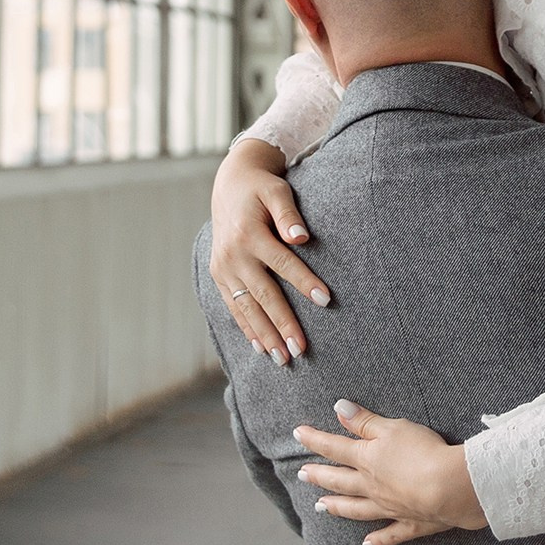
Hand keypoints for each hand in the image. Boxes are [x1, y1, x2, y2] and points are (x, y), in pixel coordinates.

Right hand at [210, 137, 329, 363]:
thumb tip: (301, 238)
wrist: (229, 185)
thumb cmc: (261, 188)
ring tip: (284, 359)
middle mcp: (232, 255)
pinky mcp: (218, 276)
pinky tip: (261, 347)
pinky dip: (247, 328)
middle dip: (283, 324)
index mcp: (248, 234)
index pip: (282, 263)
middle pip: (263, 295)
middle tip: (301, 349)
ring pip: (246, 307)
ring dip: (265, 335)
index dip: (304, 282)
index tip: (326, 300)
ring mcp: (222, 268)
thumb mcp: (276, 190)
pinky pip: (233, 307)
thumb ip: (288, 213)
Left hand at [295, 400, 488, 544]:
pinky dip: (377, 540)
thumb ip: (365, 421)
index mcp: (368, 460)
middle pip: (340, 481)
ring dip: (338, 507)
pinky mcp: (411, 524)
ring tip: (320, 507)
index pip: (335, 447)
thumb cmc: (423, 452)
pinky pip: (390, 535)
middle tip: (302, 475)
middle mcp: (372, 486)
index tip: (297, 433)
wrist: (449, 488)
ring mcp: (389, 508)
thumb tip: (338, 409)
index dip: (315, 439)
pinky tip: (366, 544)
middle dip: (320, 476)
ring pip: (357, 509)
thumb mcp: (393, 428)